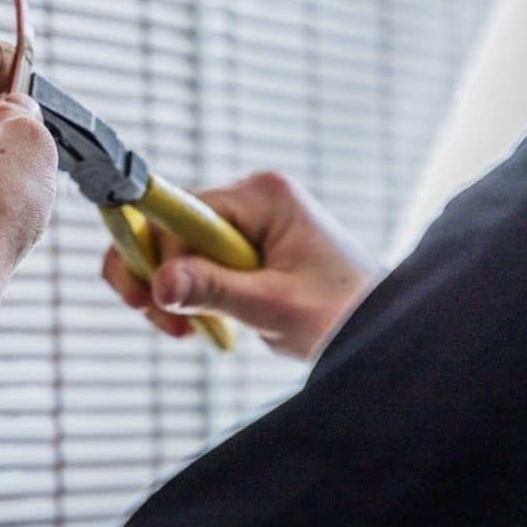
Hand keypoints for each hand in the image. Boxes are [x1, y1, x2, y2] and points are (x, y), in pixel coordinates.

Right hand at [102, 172, 382, 359]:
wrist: (383, 328)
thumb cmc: (345, 314)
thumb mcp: (276, 306)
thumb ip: (215, 290)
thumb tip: (159, 282)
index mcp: (263, 196)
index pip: (181, 214)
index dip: (155, 253)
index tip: (143, 297)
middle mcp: (249, 199)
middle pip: (170, 228)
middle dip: (158, 277)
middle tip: (167, 325)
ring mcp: (245, 221)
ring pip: (175, 249)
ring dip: (170, 291)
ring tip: (188, 330)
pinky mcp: (243, 246)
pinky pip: (194, 263)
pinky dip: (188, 294)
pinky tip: (203, 323)